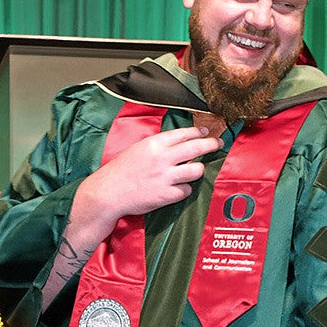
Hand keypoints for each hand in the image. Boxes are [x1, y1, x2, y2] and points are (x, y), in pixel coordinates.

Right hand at [42, 126, 220, 309]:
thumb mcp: (138, 149)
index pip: (184, 133)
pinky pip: (187, 190)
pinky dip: (184, 189)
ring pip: (197, 170)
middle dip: (211, 144)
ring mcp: (166, 177)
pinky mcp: (167, 195)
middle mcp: (163, 158)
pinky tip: (176, 188)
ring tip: (193, 171)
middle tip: (218, 144)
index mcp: (154, 143)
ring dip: (197, 170)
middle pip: (197, 148)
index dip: (199, 132)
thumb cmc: (121, 170)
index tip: (206, 131)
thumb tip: (180, 143)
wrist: (108, 193)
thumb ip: (159, 145)